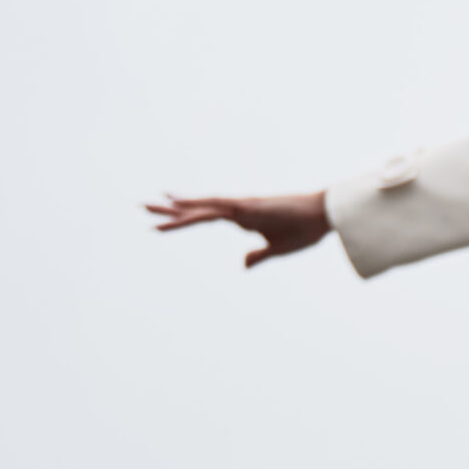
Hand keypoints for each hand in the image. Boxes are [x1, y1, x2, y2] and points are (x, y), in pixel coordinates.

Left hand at [146, 191, 329, 267]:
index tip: (165, 218)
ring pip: (200, 207)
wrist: (324, 215)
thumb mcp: (278, 249)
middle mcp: (236, 209)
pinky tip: (176, 204)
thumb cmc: (305, 230)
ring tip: (149, 207)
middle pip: (197, 209)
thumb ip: (258, 256)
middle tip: (143, 208)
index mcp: (243, 219)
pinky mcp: (246, 208)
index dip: (185, 217)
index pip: (206, 217)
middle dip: (170, 210)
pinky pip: (215, 208)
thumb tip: (241, 264)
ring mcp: (240, 206)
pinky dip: (195, 207)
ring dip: (174, 209)